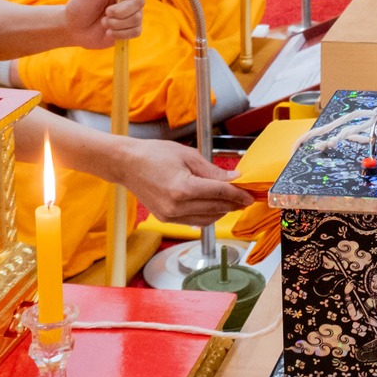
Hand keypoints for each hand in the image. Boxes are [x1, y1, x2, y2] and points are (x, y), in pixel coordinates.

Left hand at [63, 0, 146, 48]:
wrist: (73, 28)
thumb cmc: (80, 4)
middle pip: (140, 1)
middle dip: (121, 10)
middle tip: (105, 12)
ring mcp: (130, 15)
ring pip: (137, 18)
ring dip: (117, 22)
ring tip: (104, 22)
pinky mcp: (129, 30)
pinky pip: (135, 31)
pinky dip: (120, 33)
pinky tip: (108, 32)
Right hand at [113, 138, 249, 224]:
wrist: (127, 164)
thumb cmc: (153, 154)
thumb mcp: (187, 155)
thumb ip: (212, 170)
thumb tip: (233, 177)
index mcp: (183, 188)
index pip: (220, 193)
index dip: (238, 195)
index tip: (249, 195)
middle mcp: (177, 206)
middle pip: (216, 208)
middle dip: (233, 203)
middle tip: (244, 197)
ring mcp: (170, 215)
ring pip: (207, 219)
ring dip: (221, 210)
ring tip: (230, 201)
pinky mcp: (166, 219)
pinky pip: (194, 221)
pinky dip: (207, 215)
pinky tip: (212, 205)